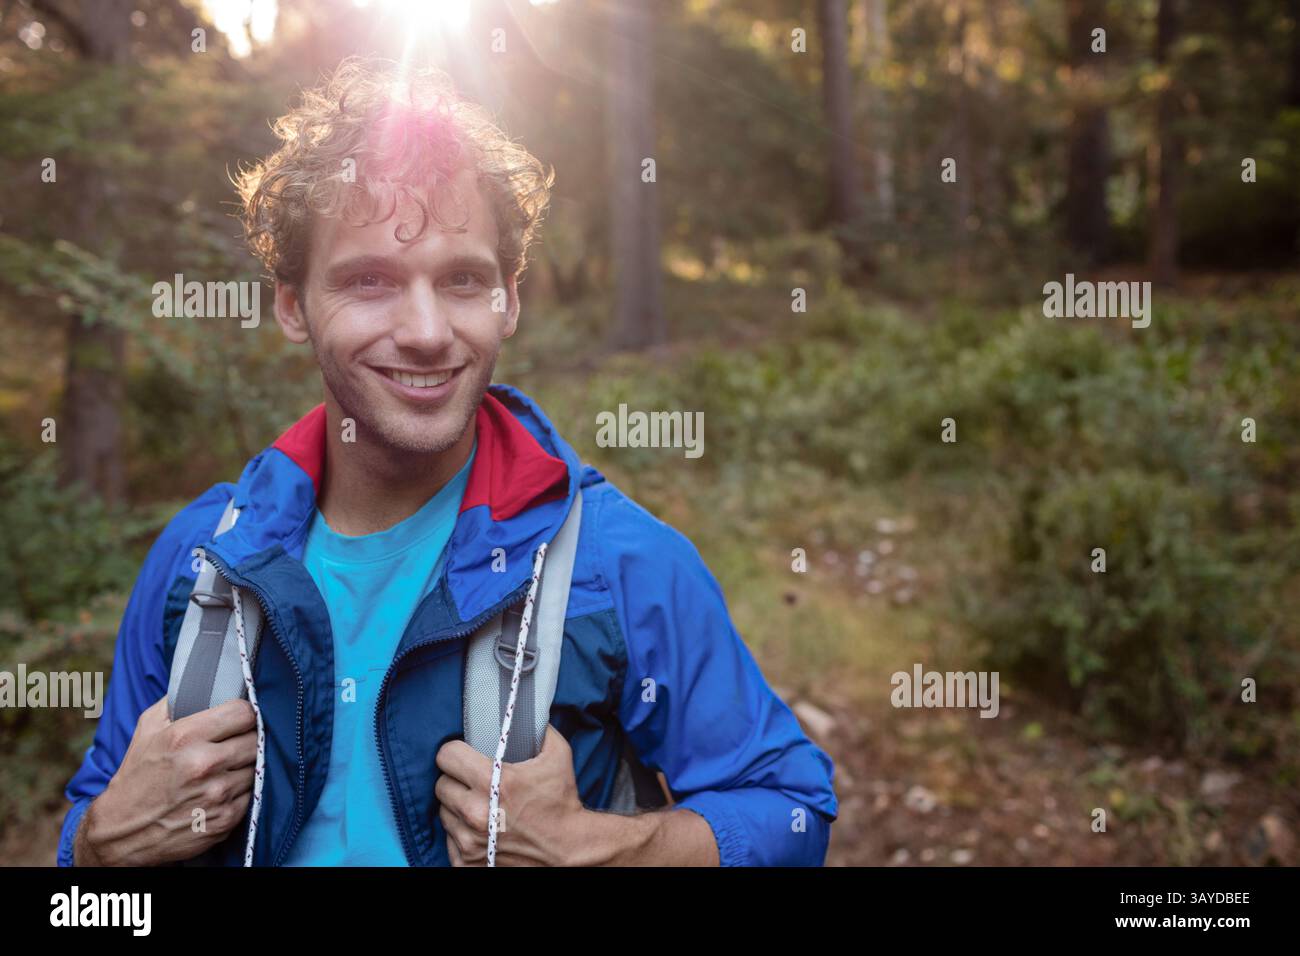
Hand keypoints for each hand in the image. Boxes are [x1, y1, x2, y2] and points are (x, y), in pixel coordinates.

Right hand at [76, 696, 257, 865]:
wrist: (121, 832)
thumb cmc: (136, 776)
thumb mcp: (147, 729)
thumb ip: (178, 701)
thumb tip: (207, 684)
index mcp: (185, 737)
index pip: (243, 713)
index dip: (244, 714)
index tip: (239, 718)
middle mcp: (204, 764)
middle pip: (256, 740)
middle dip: (247, 739)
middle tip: (235, 743)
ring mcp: (217, 794)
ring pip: (257, 767)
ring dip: (246, 766)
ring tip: (226, 768)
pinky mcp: (225, 819)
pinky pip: (252, 794)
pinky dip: (242, 791)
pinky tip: (222, 789)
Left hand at [435, 725, 590, 865]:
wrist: (569, 849)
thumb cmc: (562, 801)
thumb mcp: (557, 755)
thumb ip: (537, 728)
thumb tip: (521, 709)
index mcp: (493, 783)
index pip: (446, 756)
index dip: (456, 752)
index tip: (465, 754)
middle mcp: (476, 813)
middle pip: (441, 785)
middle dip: (457, 780)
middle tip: (475, 781)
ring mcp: (469, 842)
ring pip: (443, 812)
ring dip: (458, 807)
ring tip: (481, 805)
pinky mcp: (467, 862)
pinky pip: (449, 838)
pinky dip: (462, 833)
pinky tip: (482, 828)